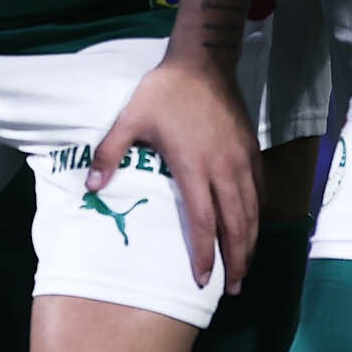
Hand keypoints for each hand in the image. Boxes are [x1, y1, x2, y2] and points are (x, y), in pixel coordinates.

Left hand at [90, 56, 260, 291]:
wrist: (204, 62)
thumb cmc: (165, 92)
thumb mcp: (130, 118)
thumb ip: (110, 154)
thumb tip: (92, 188)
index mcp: (194, 166)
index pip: (204, 222)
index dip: (205, 254)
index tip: (203, 280)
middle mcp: (224, 169)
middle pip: (236, 225)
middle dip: (235, 261)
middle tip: (231, 289)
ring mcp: (241, 161)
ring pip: (252, 212)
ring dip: (249, 244)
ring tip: (243, 269)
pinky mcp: (251, 152)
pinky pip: (260, 192)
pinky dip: (258, 216)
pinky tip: (252, 229)